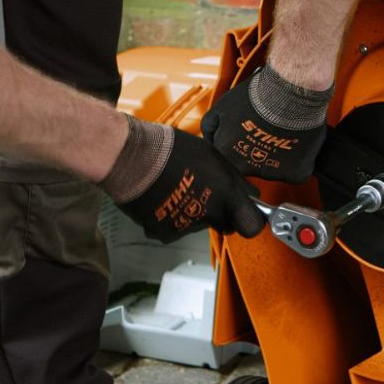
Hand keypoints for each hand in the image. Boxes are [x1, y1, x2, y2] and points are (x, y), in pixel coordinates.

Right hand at [100, 117, 266, 242]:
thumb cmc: (170, 150)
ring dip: (191, 211)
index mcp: (226, 196)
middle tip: (202, 190)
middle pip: (224, 225)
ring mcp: (186, 227)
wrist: (132, 157)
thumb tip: (251, 193)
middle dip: (218, 213)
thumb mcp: (212, 156)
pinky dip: (170, 217)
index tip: (246, 214)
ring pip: (197, 225)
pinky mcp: (164, 233)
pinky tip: (162, 196)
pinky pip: (174, 228)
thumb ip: (235, 180)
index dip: (250, 220)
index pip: (252, 226)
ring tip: (176, 186)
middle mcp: (209, 215)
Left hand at [202, 66, 330, 182]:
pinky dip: (297, 160)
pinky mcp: (294, 174)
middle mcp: (247, 169)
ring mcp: (271, 173)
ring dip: (279, 155)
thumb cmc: (256, 97)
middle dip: (258, 149)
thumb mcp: (222, 107)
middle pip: (252, 164)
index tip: (251, 128)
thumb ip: (211, 127)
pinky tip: (298, 143)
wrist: (289, 93)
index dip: (241, 140)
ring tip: (285, 131)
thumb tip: (210, 138)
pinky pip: (295, 172)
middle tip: (269, 128)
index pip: (230, 156)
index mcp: (227, 155)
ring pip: (274, 168)